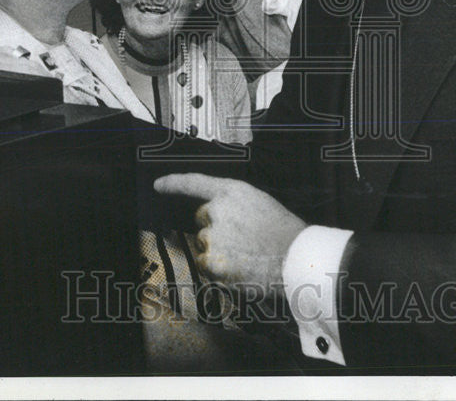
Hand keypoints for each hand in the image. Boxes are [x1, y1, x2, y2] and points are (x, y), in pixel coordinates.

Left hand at [154, 173, 305, 298]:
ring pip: (204, 246)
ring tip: (247, 255)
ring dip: (219, 251)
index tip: (158, 185)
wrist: (297, 257)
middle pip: (202, 221)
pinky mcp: (212, 262)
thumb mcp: (260, 204)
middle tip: (242, 240)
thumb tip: (219, 219)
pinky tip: (241, 268)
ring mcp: (212, 237)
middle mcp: (217, 210)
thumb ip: (234, 206)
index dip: (173, 183)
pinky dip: (219, 270)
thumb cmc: (285, 232)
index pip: (194, 183)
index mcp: (231, 191)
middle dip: (216, 230)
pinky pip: (207, 267)